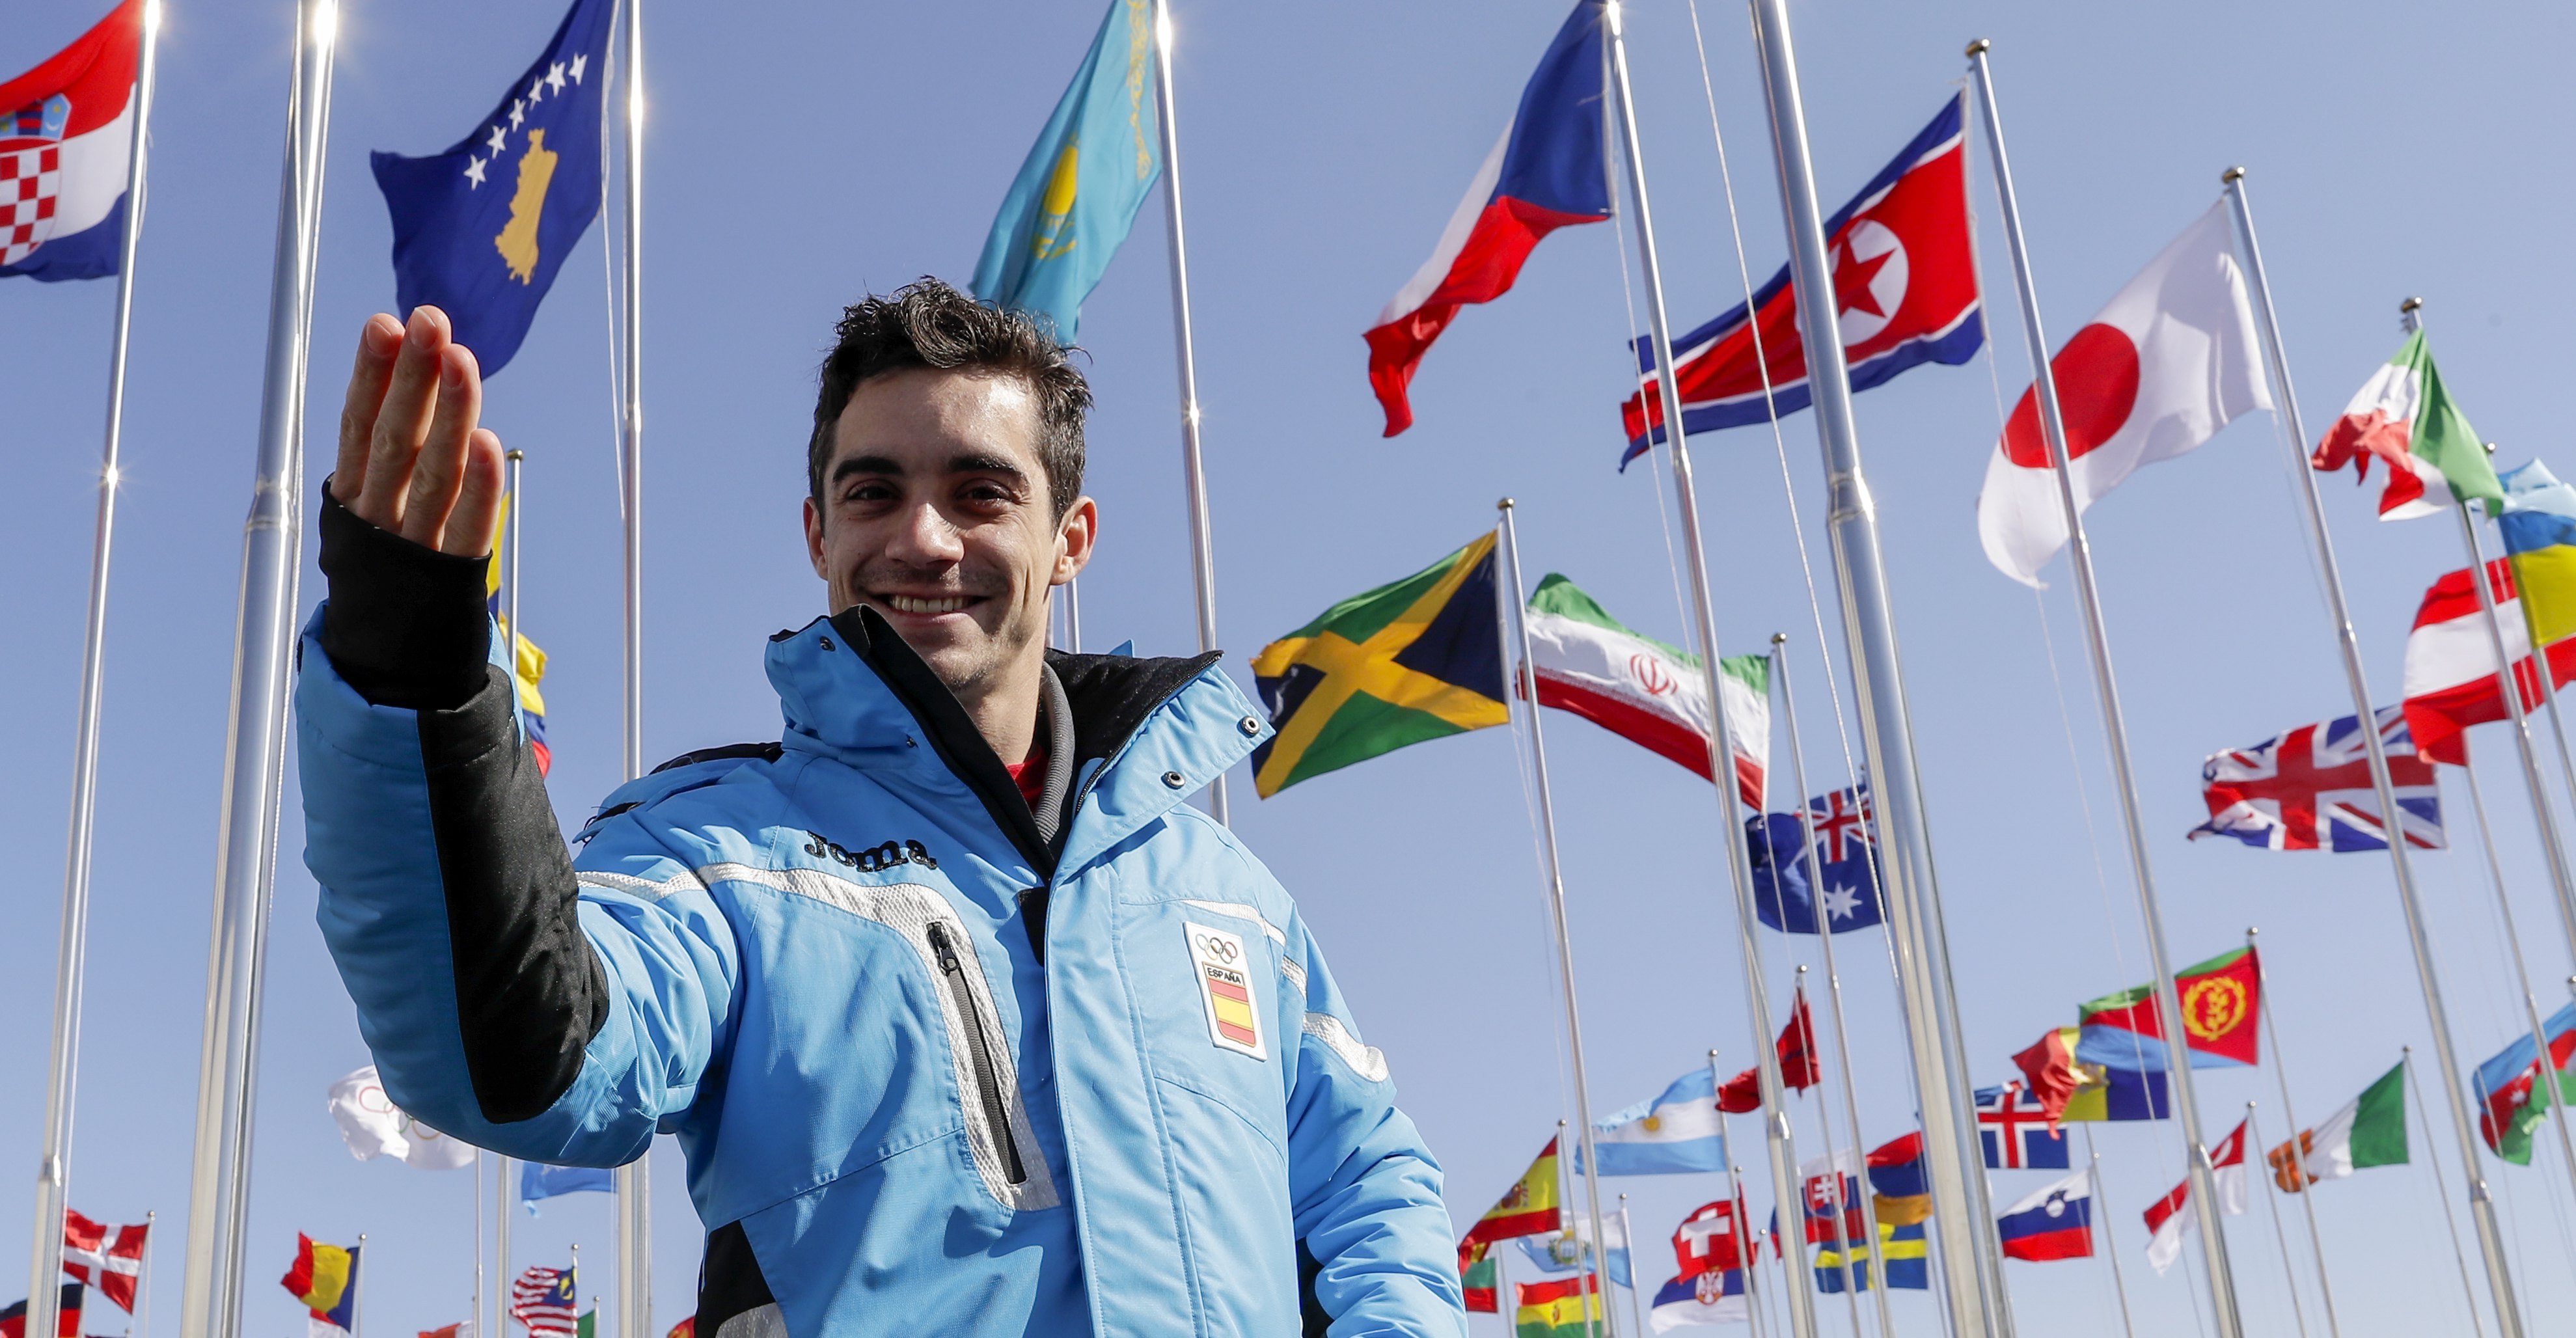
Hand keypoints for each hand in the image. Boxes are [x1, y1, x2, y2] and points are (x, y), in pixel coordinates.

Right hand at [331, 306, 503, 556]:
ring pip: (429, 469)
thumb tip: (403, 367)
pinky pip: (467, 524)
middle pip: (394, 437)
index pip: (360, 425)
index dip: (372, 375)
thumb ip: (388, 451)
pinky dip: (478, 485)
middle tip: (427, 321)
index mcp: (355, 494)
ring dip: (447, 411)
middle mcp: (378, 514)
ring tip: (459, 356)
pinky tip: (484, 439)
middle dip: (411, 378)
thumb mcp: (376, 509)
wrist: (391, 660)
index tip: (385, 323)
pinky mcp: (450, 573)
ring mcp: (411, 545)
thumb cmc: (389, 567)